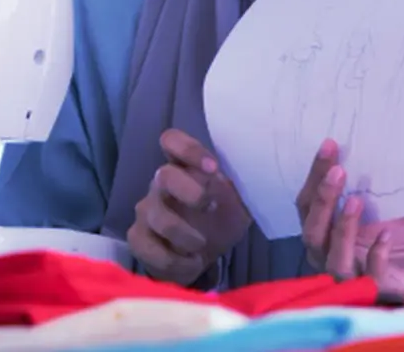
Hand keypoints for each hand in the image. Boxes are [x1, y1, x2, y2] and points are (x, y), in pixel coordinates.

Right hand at [127, 129, 251, 285]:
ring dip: (183, 233)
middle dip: (189, 190)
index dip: (189, 149)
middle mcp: (161, 183)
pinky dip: (173, 259)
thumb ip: (245, 186)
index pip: (173, 141)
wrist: (200, 259)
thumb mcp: (239, 202)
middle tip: (211, 206)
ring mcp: (146, 210)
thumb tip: (265, 176)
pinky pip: (146, 246)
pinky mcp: (138, 238)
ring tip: (202, 245)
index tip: (214, 167)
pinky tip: (191, 262)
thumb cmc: (220, 221)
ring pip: (156, 215)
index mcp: (185, 167)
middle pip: (164, 175)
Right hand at [296, 140, 403, 294]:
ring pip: (334, 259)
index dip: (314, 176)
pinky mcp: (377, 288)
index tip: (330, 146)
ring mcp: (350, 277)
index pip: (306, 205)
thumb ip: (357, 185)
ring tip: (357, 200)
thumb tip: (351, 146)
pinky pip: (370, 278)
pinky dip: (375, 256)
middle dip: (324, 200)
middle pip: (312, 233)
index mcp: (322, 234)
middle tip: (339, 171)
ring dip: (343, 228)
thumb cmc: (390, 233)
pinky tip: (386, 236)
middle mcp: (327, 257)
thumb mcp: (373, 204)